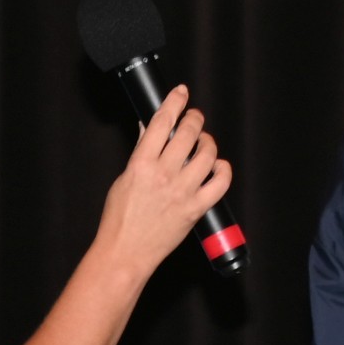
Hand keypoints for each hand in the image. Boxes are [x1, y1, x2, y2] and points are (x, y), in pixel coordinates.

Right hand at [95, 87, 231, 282]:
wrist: (126, 251)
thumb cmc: (120, 219)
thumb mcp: (124, 178)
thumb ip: (140, 153)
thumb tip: (148, 130)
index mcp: (141, 164)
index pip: (162, 122)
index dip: (174, 101)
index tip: (181, 92)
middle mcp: (164, 175)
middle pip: (189, 132)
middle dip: (194, 119)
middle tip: (195, 118)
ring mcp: (183, 192)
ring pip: (208, 153)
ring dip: (208, 142)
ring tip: (203, 143)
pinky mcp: (196, 208)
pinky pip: (221, 182)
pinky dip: (223, 169)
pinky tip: (217, 166)